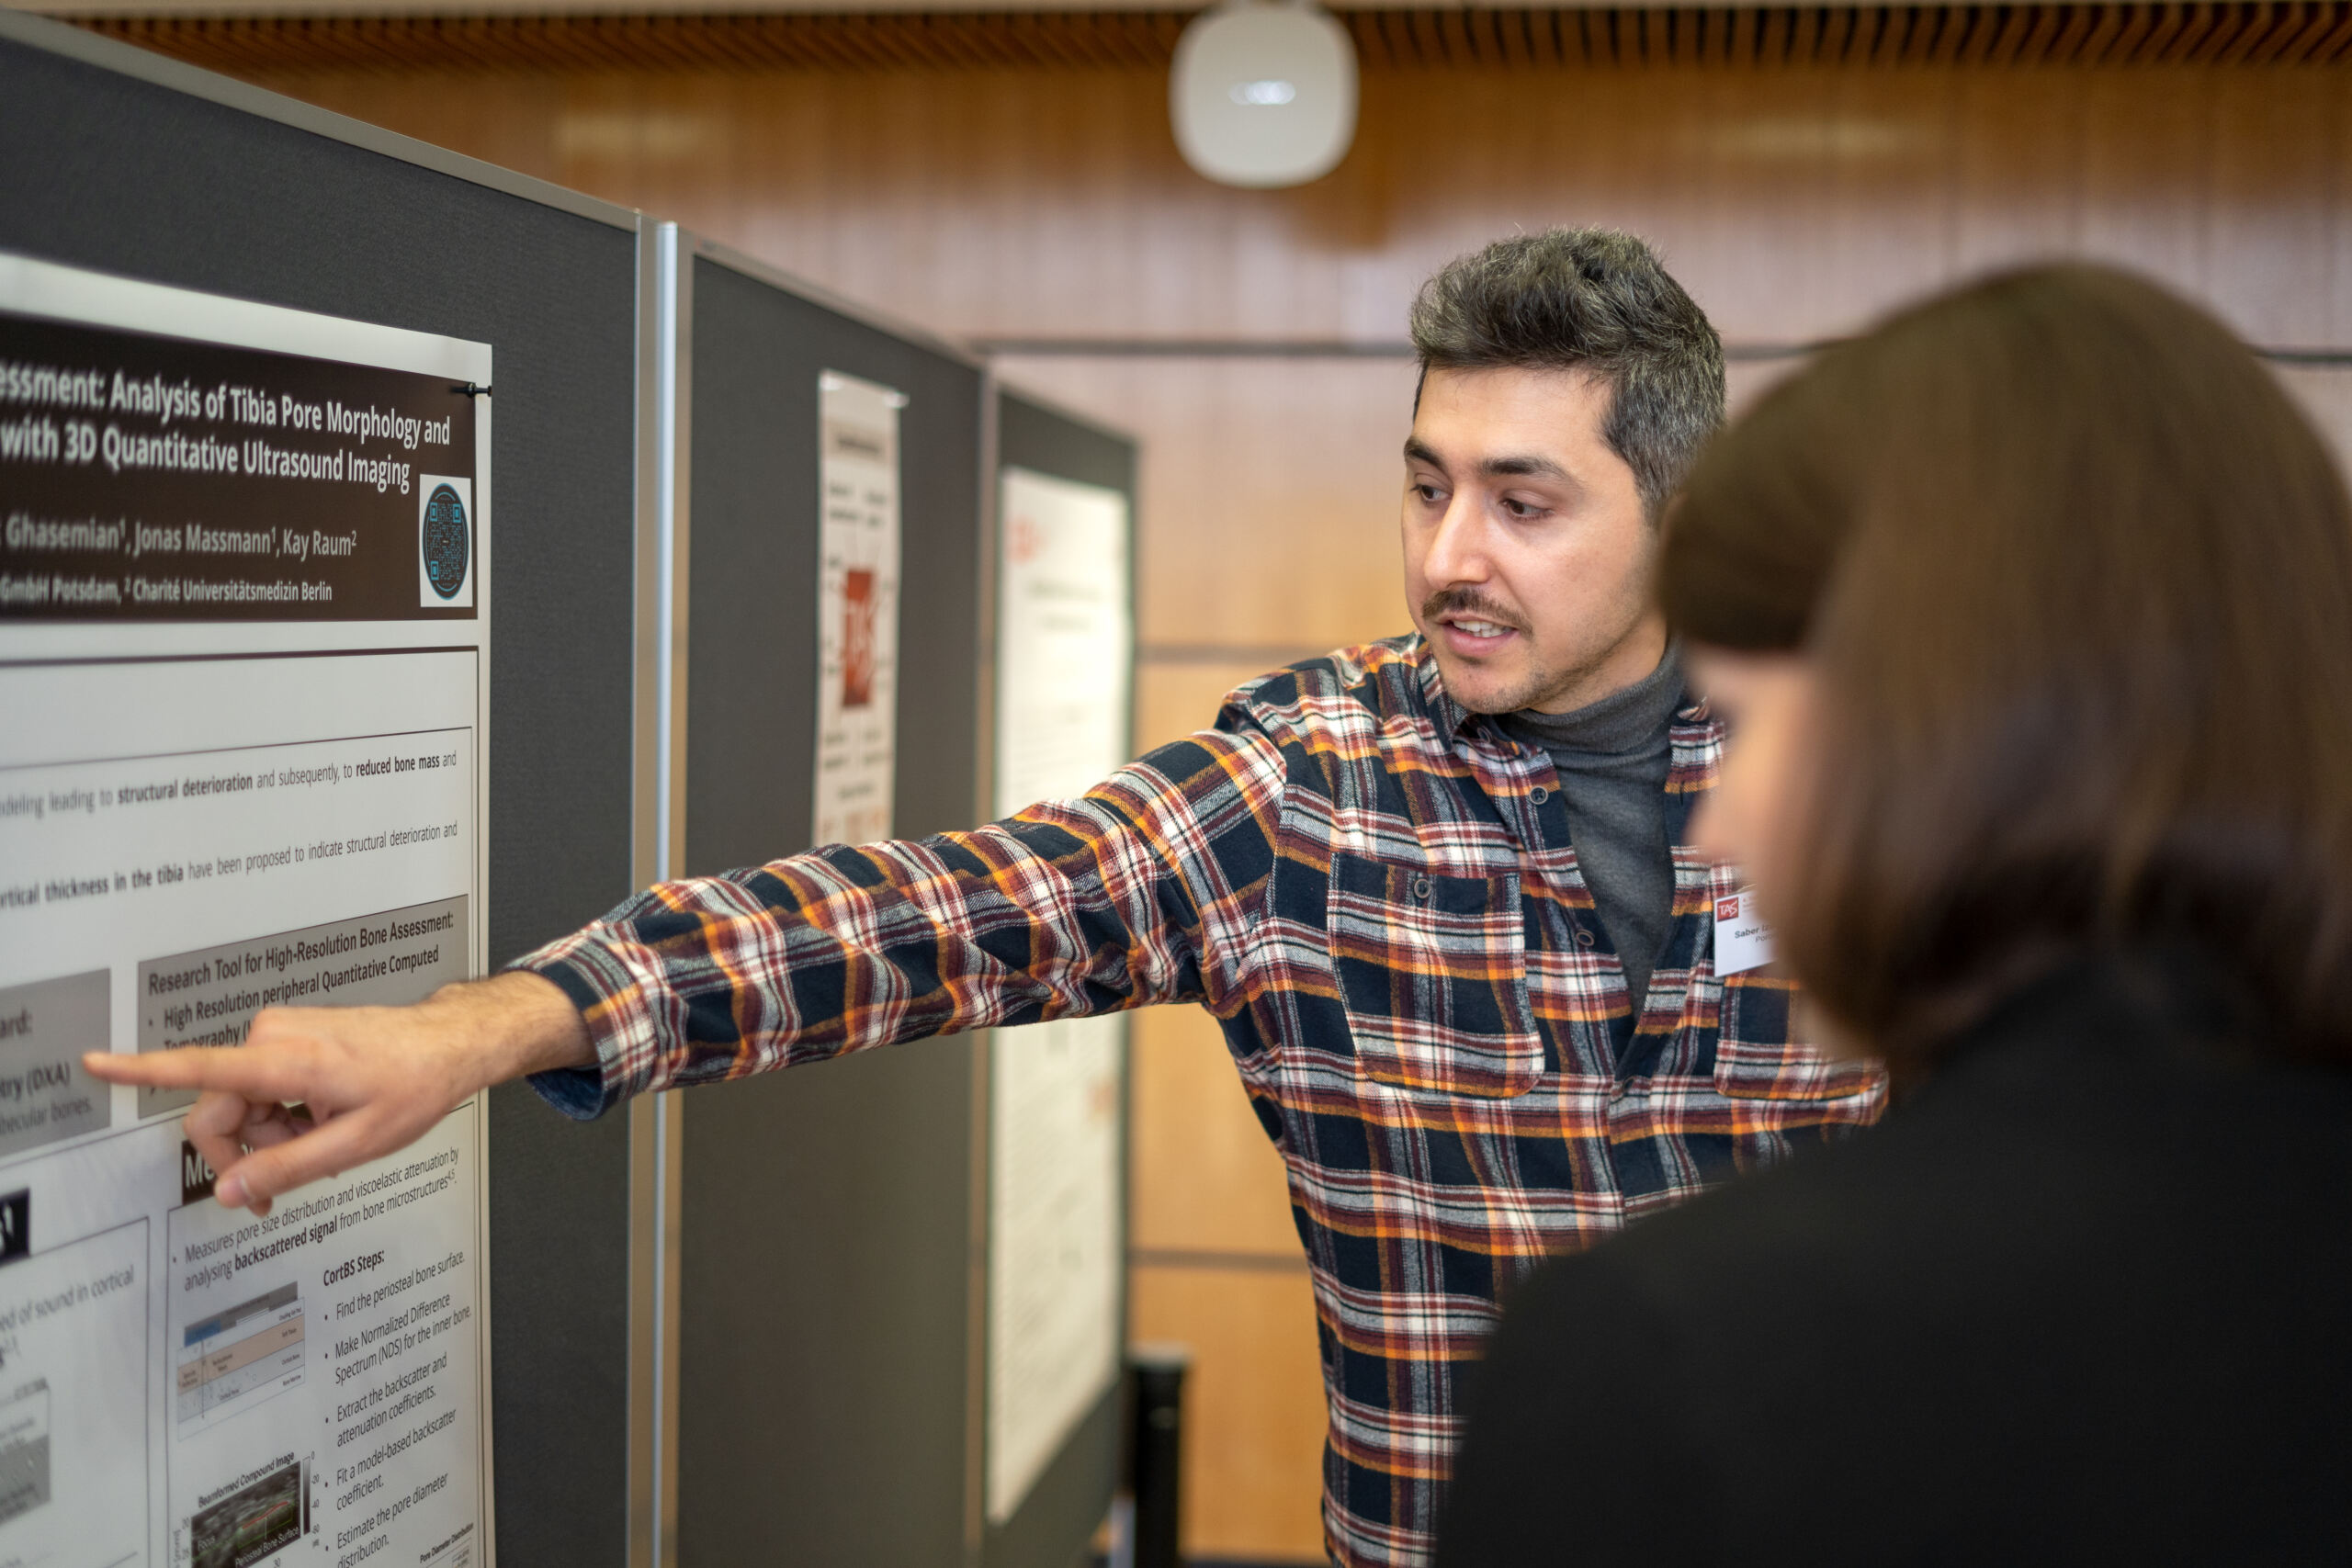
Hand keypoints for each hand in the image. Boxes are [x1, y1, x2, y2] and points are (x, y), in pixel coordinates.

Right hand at [83, 970, 593, 1214]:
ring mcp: (278, 1032)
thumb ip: (287, 1171)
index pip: (199, 1068)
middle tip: (293, 1175)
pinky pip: (258, 1088)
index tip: (94, 1063)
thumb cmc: (412, 1085)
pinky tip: (319, 1118)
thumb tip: (230, 1192)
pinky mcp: (285, 1035)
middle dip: (248, 1150)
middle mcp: (272, 1037)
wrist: (446, 1044)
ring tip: (321, 1136)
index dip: (140, 1070)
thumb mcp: (355, 1144)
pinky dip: (280, 1113)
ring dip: (270, 1133)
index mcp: (287, 1061)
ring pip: (239, 1104)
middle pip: (218, 1111)